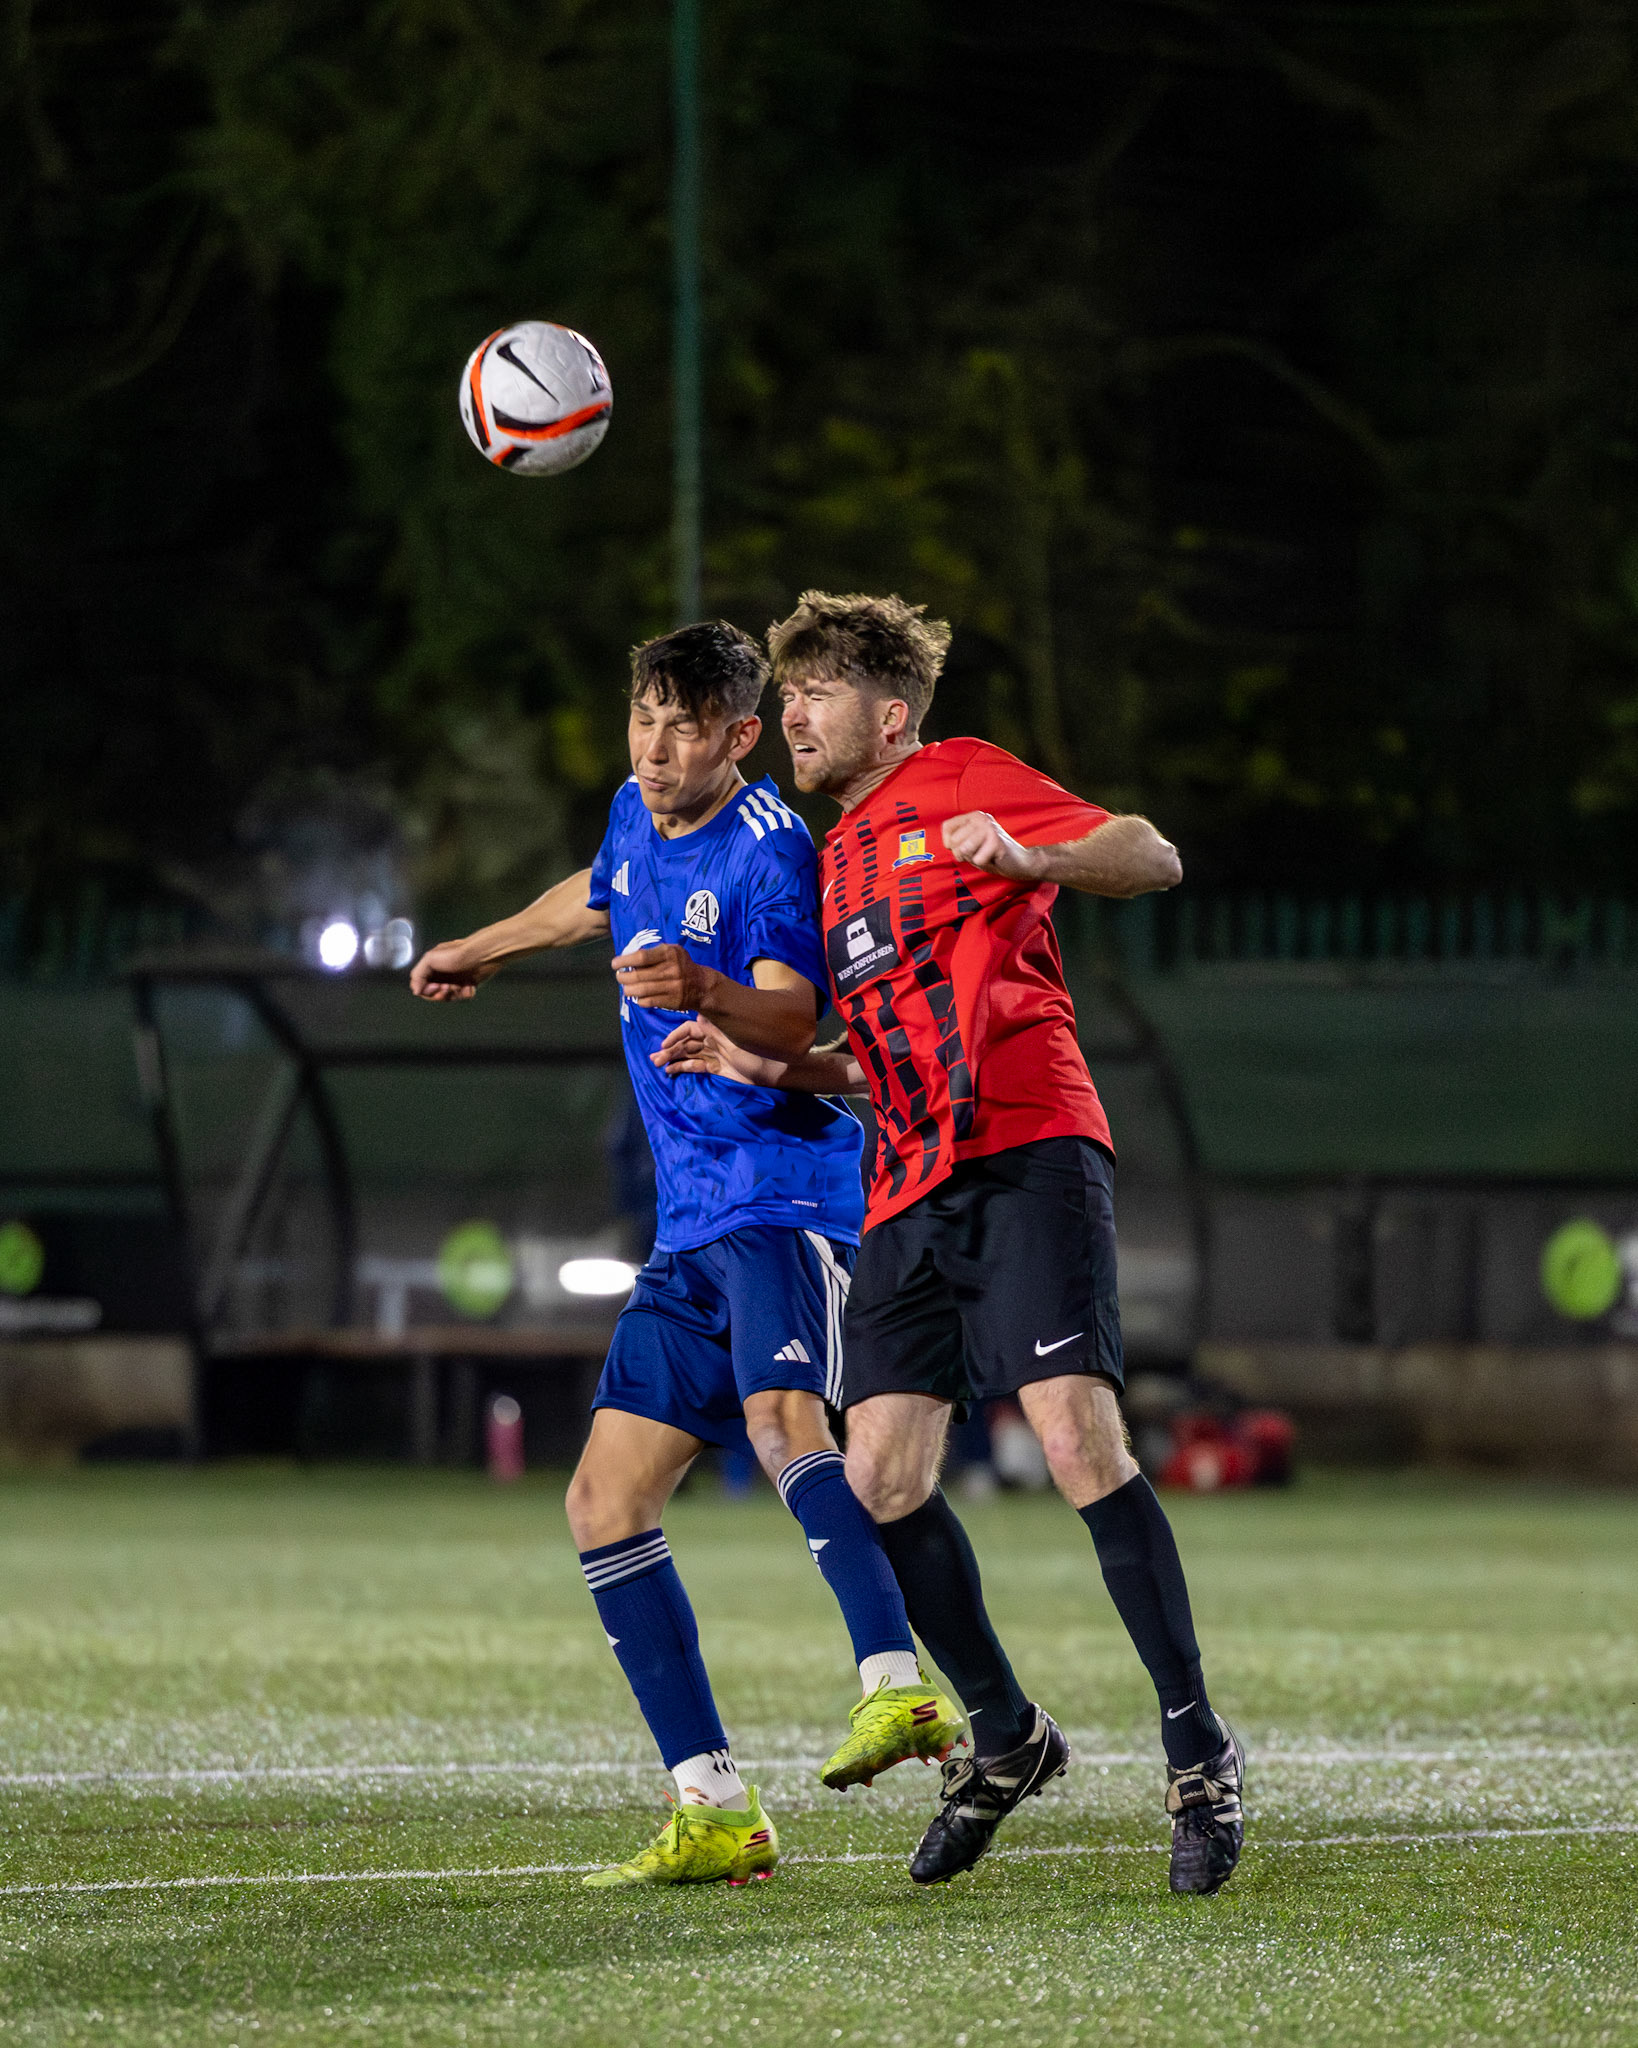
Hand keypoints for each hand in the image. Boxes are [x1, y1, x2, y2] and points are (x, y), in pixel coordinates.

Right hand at [410, 943, 495, 1000]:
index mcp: (431, 968)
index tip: (436, 986)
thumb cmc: (457, 953)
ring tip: (460, 986)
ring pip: (449, 997)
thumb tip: (415, 991)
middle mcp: (442, 974)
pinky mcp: (468, 985)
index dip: (426, 990)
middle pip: (434, 994)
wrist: (483, 955)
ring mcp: (455, 980)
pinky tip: (470, 986)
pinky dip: (466, 993)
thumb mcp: (431, 958)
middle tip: (449, 986)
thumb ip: (418, 974)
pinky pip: (463, 996)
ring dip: (454, 994)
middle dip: (440, 993)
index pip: (421, 986)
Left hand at [612, 942, 715, 1011]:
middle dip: (623, 977)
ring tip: (626, 988)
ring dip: (628, 990)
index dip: (625, 961)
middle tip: (619, 977)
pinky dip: (639, 1000)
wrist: (701, 985)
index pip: (641, 957)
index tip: (615, 964)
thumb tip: (627, 959)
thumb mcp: (671, 952)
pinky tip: (638, 996)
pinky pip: (648, 1002)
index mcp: (669, 953)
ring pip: (641, 990)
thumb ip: (652, 953)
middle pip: (638, 975)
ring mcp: (673, 986)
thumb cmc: (680, 965)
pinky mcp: (673, 1001)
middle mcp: (672, 970)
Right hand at [651, 1017, 782, 1086]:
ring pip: (688, 1055)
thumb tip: (697, 1014)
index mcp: (715, 1028)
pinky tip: (671, 1071)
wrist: (772, 1069)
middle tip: (654, 1060)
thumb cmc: (755, 1050)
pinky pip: (696, 1066)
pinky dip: (683, 1068)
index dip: (676, 1036)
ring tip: (657, 1065)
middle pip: (686, 1043)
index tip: (664, 1045)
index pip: (689, 1029)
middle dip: (670, 1050)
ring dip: (673, 1059)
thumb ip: (716, 1029)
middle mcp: (712, 1039)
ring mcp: (713, 1054)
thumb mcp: (734, 1039)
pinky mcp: (716, 1068)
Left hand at [941, 809, 1044, 879]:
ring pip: (964, 849)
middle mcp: (981, 817)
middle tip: (978, 852)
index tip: (961, 847)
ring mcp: (989, 827)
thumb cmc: (992, 854)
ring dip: (972, 858)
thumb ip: (957, 839)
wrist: (1021, 862)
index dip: (949, 843)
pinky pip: (977, 859)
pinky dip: (983, 863)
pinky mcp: (996, 840)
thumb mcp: (971, 844)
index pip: (946, 827)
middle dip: (962, 854)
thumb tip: (946, 842)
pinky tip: (993, 858)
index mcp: (974, 816)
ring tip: (985, 854)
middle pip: (954, 841)